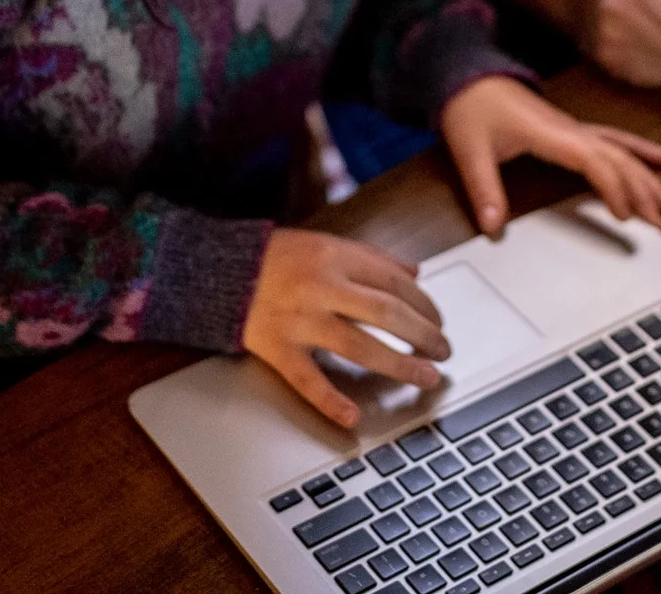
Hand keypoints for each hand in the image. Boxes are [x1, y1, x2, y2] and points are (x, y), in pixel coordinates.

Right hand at [243, 228, 451, 429]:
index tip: (439, 322)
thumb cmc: (277, 258)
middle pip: (386, 313)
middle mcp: (322, 286)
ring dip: (398, 364)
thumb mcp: (327, 245)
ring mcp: (299, 319)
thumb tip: (415, 272)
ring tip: (424, 377)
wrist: (218, 270)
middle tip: (442, 352)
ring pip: (358, 345)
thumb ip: (372, 258)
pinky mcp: (277, 347)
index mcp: (336, 257)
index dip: (426, 305)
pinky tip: (353, 417)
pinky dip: (330, 400)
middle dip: (422, 334)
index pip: (396, 282)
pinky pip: (307, 379)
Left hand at [438, 75, 660, 237]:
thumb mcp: (470, 150)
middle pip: (616, 157)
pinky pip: (612, 140)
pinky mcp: (570, 129)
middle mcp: (569, 129)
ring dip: (646, 175)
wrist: (468, 75)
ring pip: (620, 150)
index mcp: (550, 133)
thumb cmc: (470, 108)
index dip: (613, 187)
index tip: (625, 215)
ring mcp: (573, 127)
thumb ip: (483, 189)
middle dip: (642, 189)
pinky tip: (660, 158)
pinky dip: (637, 150)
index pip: (593, 160)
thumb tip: (493, 226)